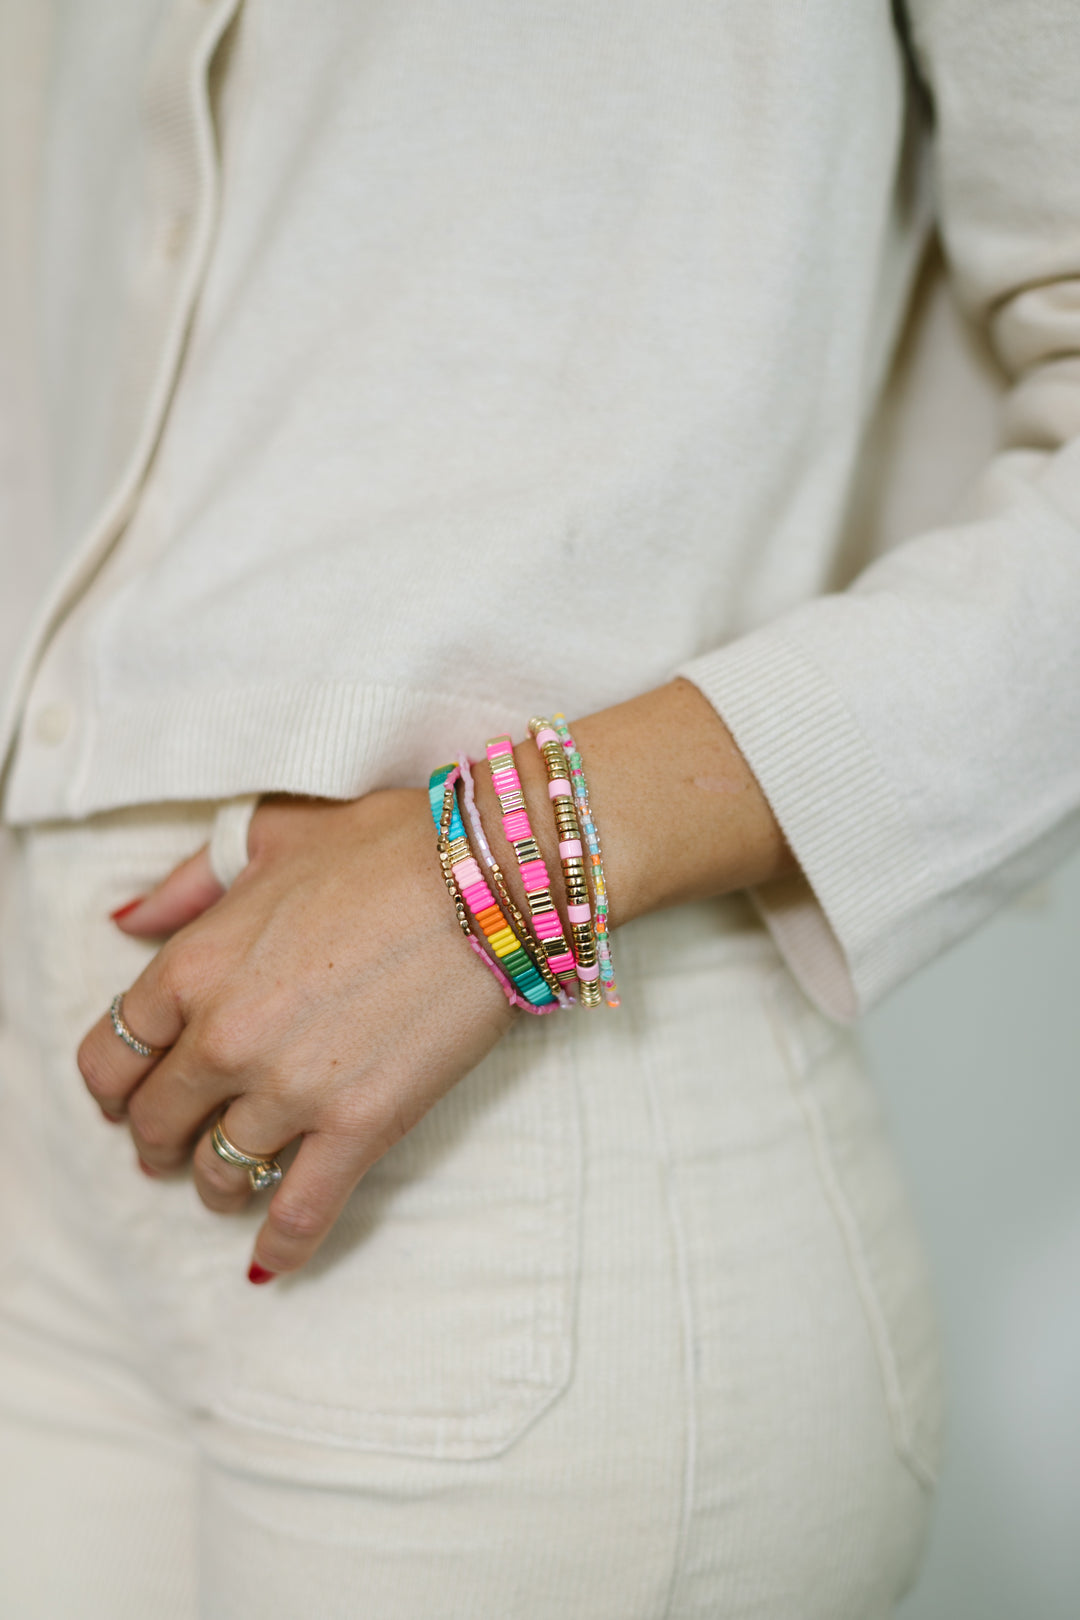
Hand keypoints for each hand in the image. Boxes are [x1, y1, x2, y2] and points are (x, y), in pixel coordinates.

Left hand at [77, 791, 514, 1279]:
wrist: (492, 878)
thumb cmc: (388, 845)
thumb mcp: (272, 837)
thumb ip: (189, 884)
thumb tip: (130, 921)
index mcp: (195, 965)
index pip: (112, 1054)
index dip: (113, 1086)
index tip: (127, 1098)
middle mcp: (226, 1037)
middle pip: (157, 1121)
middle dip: (158, 1141)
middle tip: (174, 1147)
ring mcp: (290, 1090)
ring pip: (220, 1173)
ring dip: (216, 1185)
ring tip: (230, 1184)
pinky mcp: (358, 1127)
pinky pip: (298, 1212)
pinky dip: (280, 1245)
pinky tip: (272, 1260)